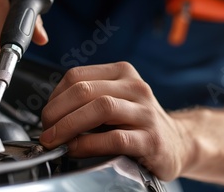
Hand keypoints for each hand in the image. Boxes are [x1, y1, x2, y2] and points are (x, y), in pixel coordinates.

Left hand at [40, 62, 191, 180]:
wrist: (177, 143)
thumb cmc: (138, 122)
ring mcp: (146, 112)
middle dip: (56, 112)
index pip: (77, 76)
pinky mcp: (151, 139)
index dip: (54, 97)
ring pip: (101, 108)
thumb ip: (87, 101)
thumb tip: (50, 115)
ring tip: (56, 141)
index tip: (46, 116)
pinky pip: (114, 138)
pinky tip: (76, 150)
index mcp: (122, 73)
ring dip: (69, 126)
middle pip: (85, 90)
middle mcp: (135, 87)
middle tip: (46, 131)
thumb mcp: (114, 100)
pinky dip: (88, 144)